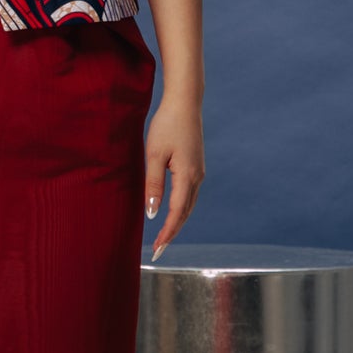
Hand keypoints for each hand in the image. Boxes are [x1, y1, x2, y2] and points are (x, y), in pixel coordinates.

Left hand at [143, 89, 204, 257]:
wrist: (185, 102)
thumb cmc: (166, 125)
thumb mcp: (154, 155)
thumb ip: (153, 184)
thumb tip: (153, 212)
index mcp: (187, 176)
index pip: (176, 213)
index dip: (167, 232)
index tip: (157, 248)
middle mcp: (197, 177)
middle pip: (185, 213)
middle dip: (172, 232)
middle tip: (159, 250)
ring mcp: (199, 171)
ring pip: (189, 205)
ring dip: (177, 222)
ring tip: (164, 237)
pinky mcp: (196, 165)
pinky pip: (189, 194)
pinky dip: (181, 208)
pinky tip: (172, 212)